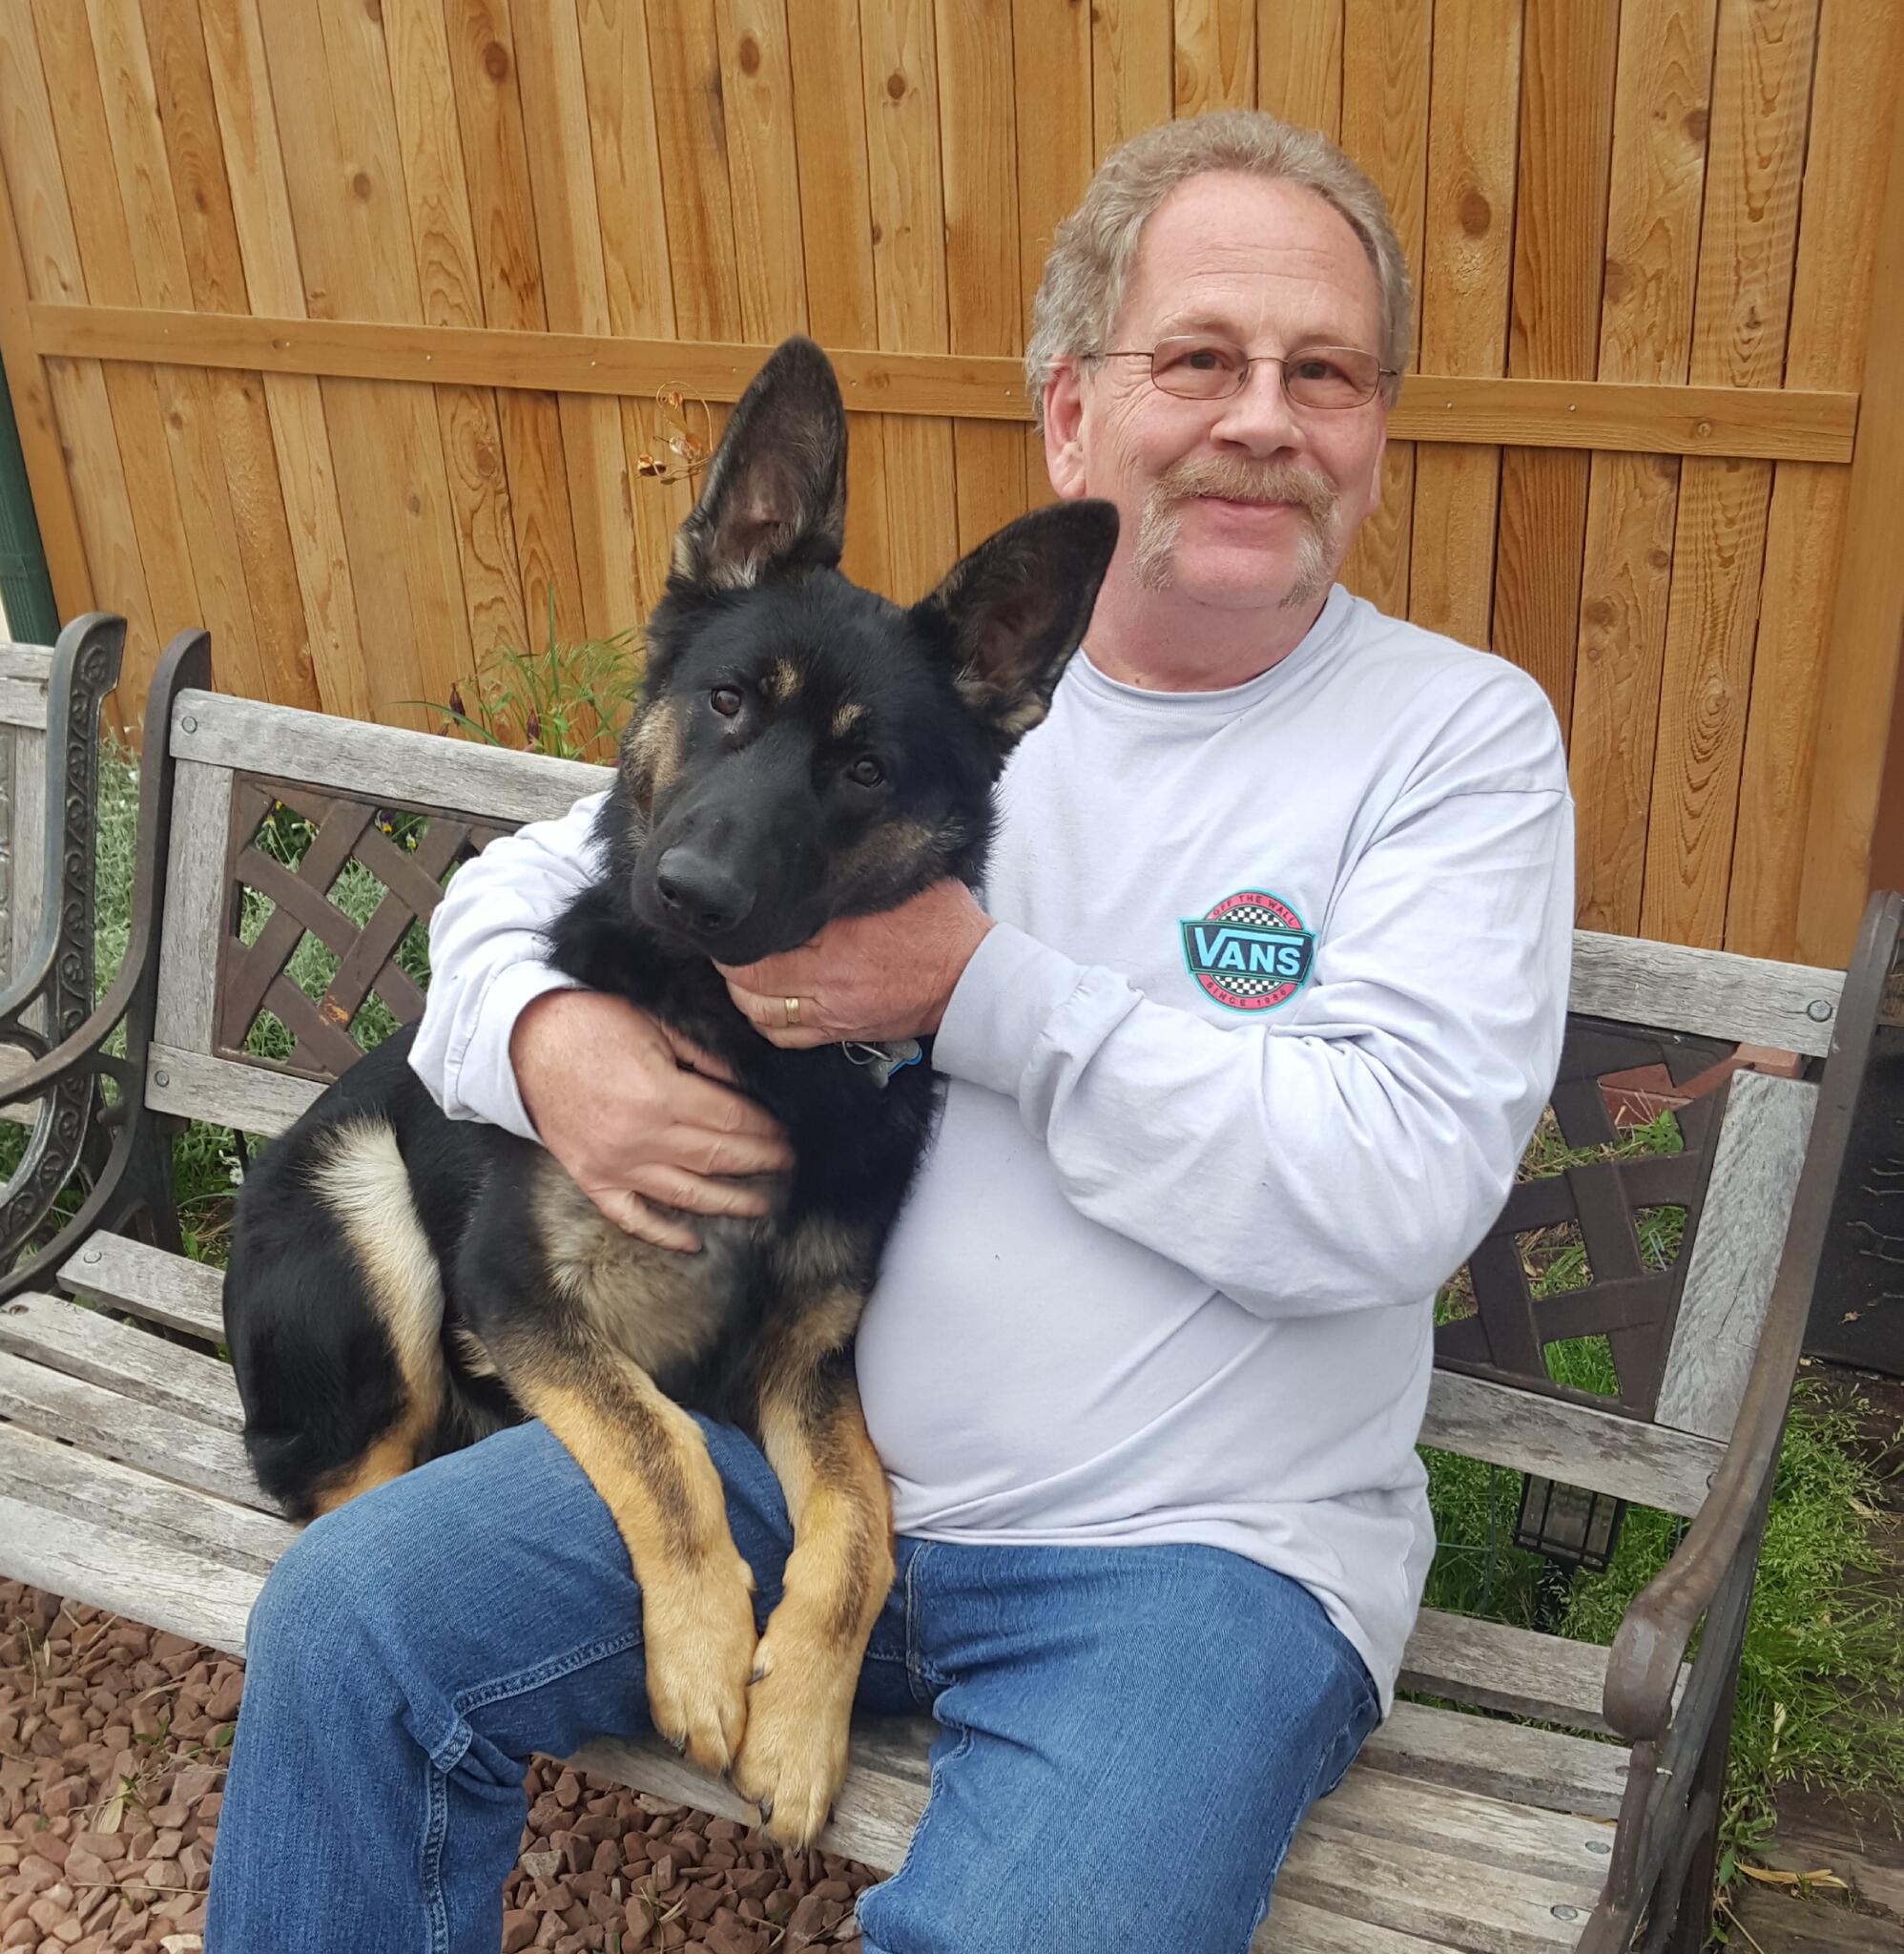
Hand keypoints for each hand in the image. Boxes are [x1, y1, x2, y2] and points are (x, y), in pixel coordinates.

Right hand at [511, 990, 792, 1251]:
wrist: (523, 1043)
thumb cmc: (591, 1024)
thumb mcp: (656, 1025)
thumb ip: (703, 1058)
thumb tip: (744, 1084)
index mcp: (660, 1093)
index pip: (730, 1121)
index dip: (764, 1129)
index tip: (786, 1134)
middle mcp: (641, 1137)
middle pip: (717, 1158)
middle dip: (760, 1163)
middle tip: (788, 1165)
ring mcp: (615, 1164)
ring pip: (686, 1195)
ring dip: (729, 1203)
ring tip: (762, 1206)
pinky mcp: (592, 1179)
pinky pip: (633, 1218)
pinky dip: (664, 1234)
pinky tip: (693, 1243)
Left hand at [718, 879, 994, 1048]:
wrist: (970, 979)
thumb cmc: (940, 924)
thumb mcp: (899, 882)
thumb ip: (854, 869)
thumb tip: (816, 843)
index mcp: (839, 940)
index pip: (764, 941)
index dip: (738, 932)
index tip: (732, 917)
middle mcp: (829, 982)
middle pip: (749, 980)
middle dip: (731, 962)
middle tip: (727, 943)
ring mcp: (831, 1013)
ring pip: (757, 1011)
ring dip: (742, 992)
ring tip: (741, 970)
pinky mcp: (839, 1033)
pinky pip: (781, 1037)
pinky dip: (762, 1020)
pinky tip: (762, 1000)